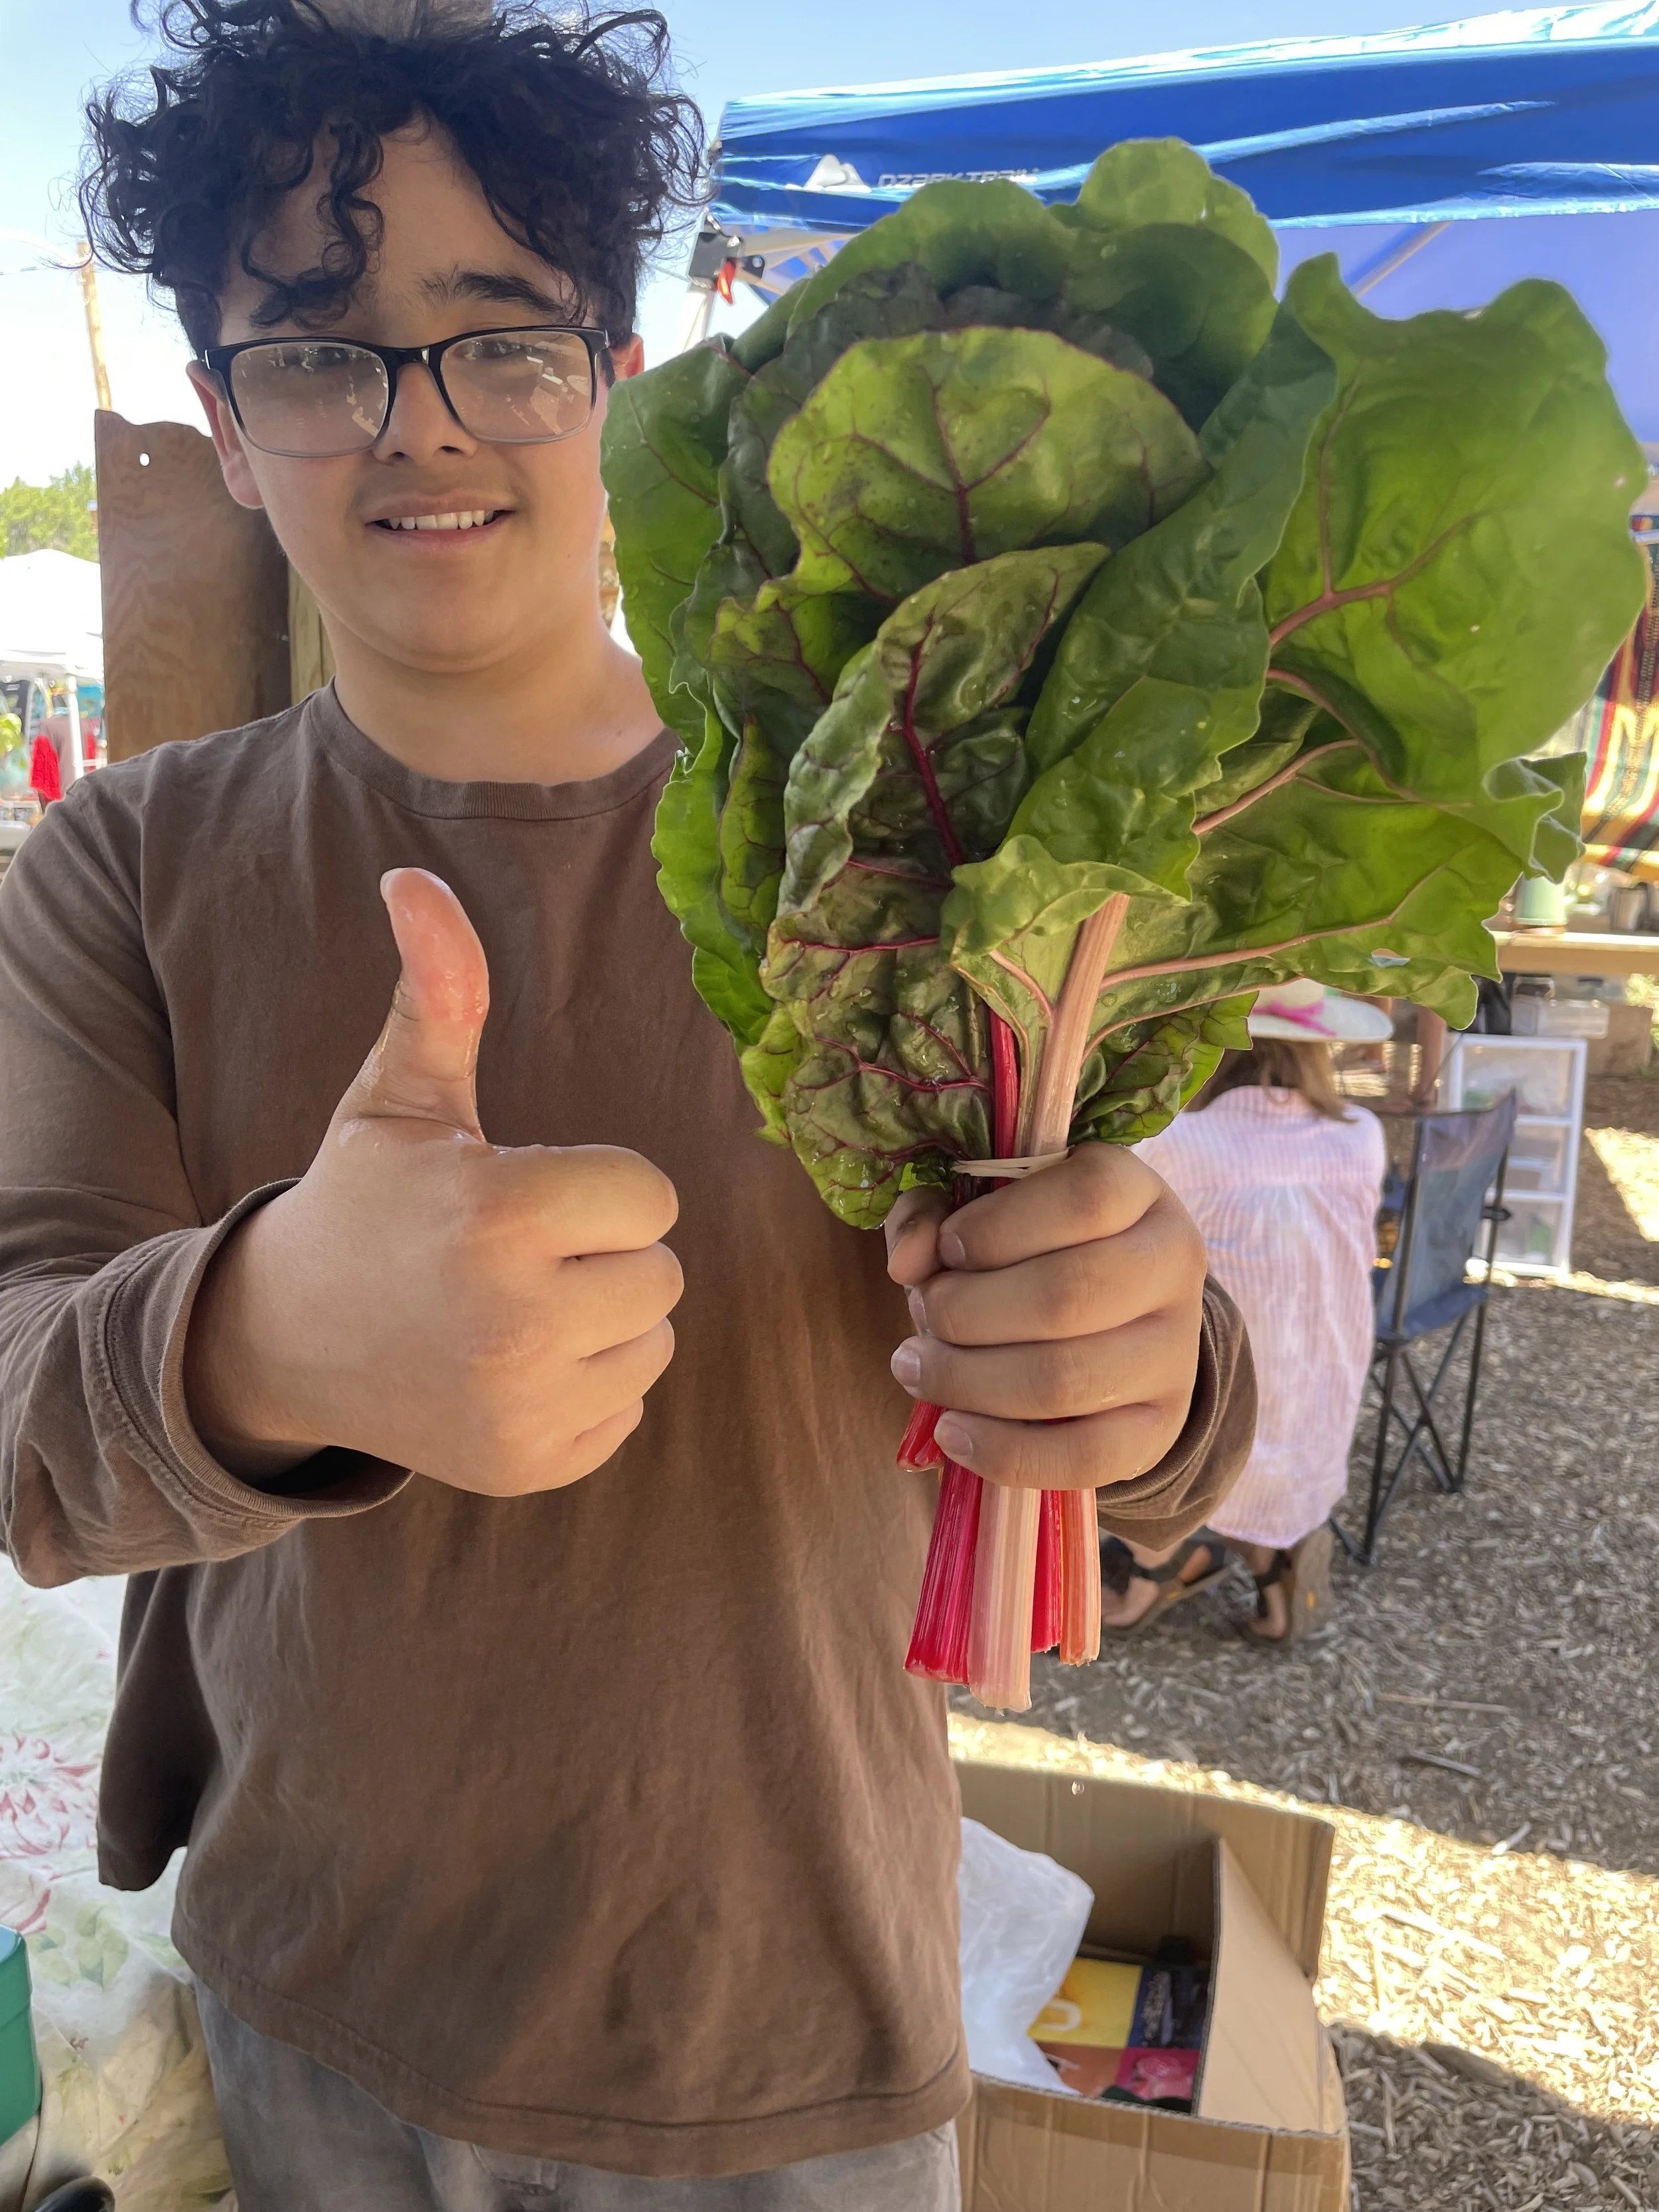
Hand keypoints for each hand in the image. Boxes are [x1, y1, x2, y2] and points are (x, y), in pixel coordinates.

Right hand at [185, 869, 681, 1494]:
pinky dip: (586, 1391)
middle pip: (662, 1272)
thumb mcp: (400, 1096)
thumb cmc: (365, 1202)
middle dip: (607, 1252)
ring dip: (605, 1321)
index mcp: (497, 1216)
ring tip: (518, 1306)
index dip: (600, 1186)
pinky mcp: (529, 1465)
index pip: (650, 1194)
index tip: (532, 1193)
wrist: (286, 1340)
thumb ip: (439, 992)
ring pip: (653, 1342)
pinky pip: (627, 1413)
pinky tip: (514, 1367)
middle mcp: (515, 1321)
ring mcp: (522, 1407)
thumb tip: (413, 878)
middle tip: (524, 1252)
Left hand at [883, 1147, 1204, 1491]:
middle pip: (1068, 1295)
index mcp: (1137, 1193)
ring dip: (969, 1381)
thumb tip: (907, 1261)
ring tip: (918, 1369)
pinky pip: (1087, 1456)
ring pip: (1067, 1379)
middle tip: (924, 1312)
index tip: (948, 1250)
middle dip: (967, 1311)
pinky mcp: (1160, 1426)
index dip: (998, 1228)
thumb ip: (934, 1216)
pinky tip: (953, 1432)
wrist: (1119, 1319)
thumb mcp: (986, 1212)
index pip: (1085, 1199)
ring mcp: (1175, 1351)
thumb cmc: (1034, 1249)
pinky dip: (1006, 1453)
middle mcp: (1171, 1266)